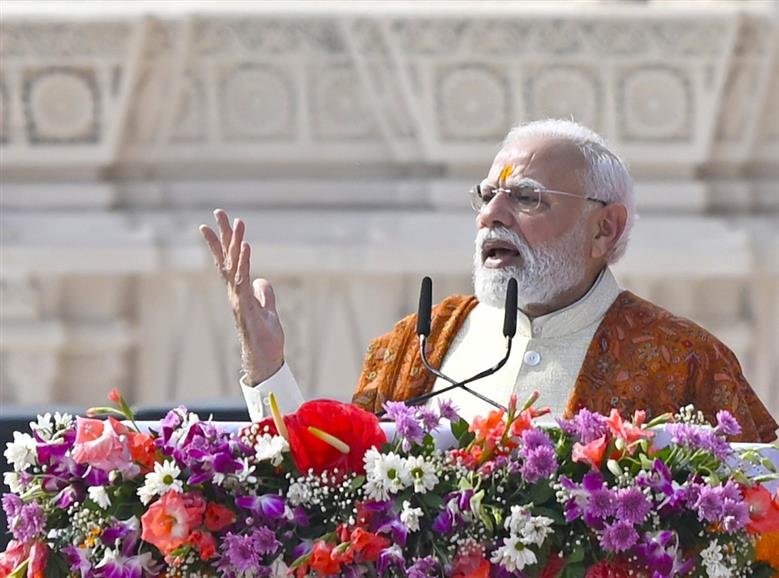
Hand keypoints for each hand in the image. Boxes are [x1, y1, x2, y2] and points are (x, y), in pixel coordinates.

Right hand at [200, 209, 284, 383]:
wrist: (266, 360)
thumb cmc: (266, 339)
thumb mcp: (269, 311)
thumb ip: (264, 295)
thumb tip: (262, 281)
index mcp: (240, 291)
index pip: (229, 262)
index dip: (222, 243)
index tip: (214, 223)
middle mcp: (235, 293)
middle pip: (227, 259)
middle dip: (222, 235)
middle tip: (218, 211)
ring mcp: (239, 300)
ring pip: (235, 267)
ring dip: (236, 244)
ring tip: (237, 222)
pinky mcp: (246, 307)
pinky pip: (244, 281)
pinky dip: (244, 263)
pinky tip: (246, 247)